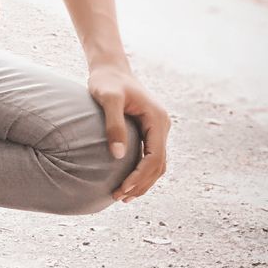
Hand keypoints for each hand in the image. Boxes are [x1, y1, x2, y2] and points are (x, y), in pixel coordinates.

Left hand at [87, 63, 169, 202]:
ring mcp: (157, 129)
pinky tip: (126, 181)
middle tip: (119, 198)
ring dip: (143, 182)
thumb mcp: (107, 99)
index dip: (140, 177)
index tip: (121, 189)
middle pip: (158, 165)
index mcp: (157, 119)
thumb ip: (113, 125)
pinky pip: (150, 156)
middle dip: (141, 184)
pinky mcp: (149, 130)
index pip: (154, 158)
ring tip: (123, 196)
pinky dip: (141, 172)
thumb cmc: (106, 81)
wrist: (110, 68)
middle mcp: (162, 126)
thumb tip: (117, 156)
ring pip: (157, 163)